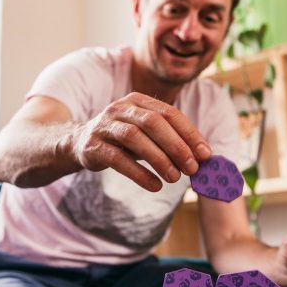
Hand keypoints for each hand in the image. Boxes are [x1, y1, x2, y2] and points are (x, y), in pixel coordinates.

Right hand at [70, 92, 212, 191]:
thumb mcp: (146, 134)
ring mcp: (104, 126)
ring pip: (134, 138)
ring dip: (159, 159)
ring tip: (174, 178)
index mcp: (137, 101)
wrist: (81, 143)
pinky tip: (155, 185)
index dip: (189, 133)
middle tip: (192, 168)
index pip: (169, 113)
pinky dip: (139, 173)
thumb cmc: (123, 140)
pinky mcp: (93, 146)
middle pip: (152, 123)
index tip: (205, 155)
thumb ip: (171, 140)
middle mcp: (120, 108)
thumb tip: (203, 158)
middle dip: (176, 146)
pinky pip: (118, 159)